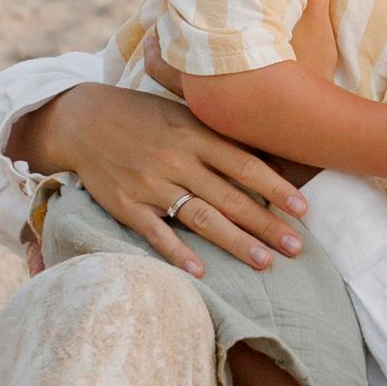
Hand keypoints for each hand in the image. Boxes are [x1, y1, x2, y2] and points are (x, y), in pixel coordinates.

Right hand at [10, 81, 308, 272]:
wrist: (83, 120)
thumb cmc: (143, 116)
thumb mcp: (183, 113)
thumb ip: (218, 135)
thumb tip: (265, 154)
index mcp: (195, 135)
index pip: (246, 165)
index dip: (277, 189)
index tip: (303, 210)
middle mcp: (177, 160)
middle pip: (230, 198)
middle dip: (267, 225)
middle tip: (296, 248)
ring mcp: (151, 184)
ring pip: (201, 218)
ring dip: (235, 242)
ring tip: (264, 262)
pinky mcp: (126, 205)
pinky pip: (156, 233)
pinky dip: (177, 253)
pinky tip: (200, 271)